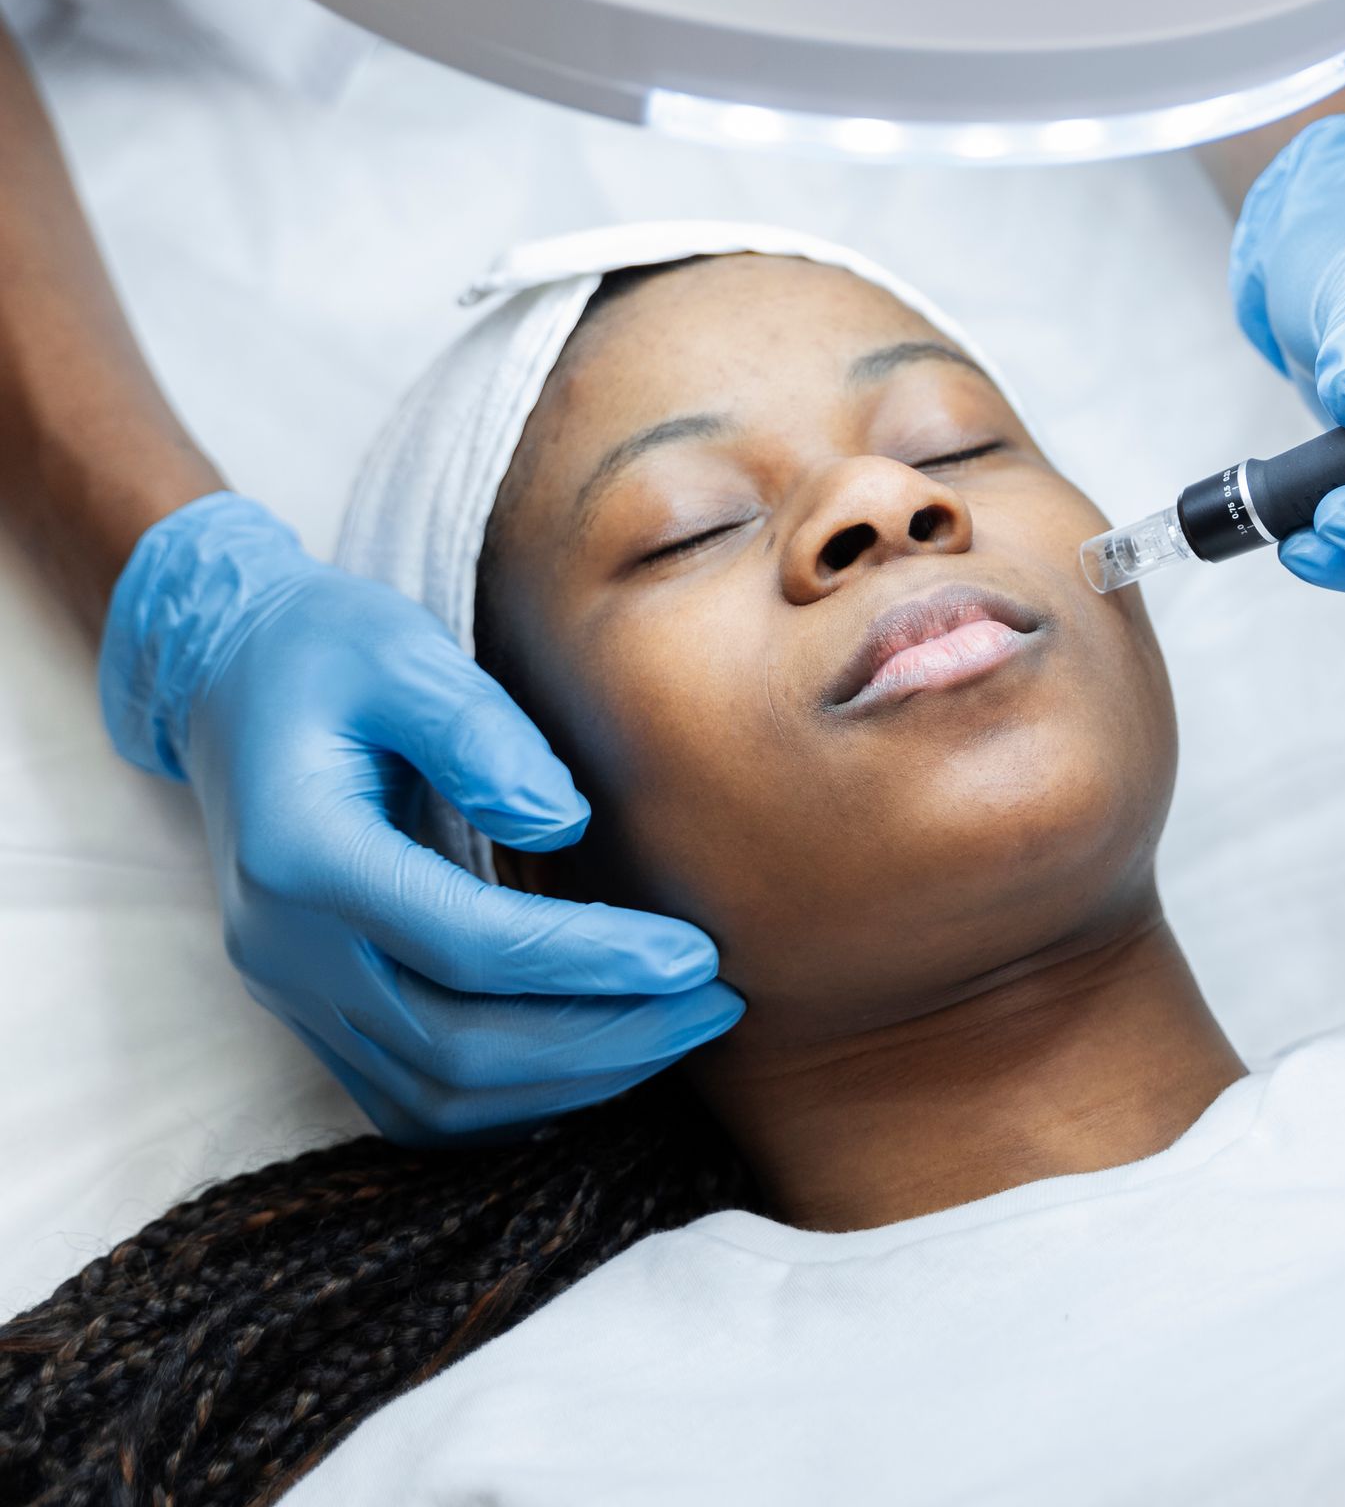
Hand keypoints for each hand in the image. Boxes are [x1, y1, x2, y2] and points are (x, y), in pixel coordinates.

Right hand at [100, 492, 740, 1139]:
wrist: (224, 676)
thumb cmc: (326, 649)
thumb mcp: (403, 652)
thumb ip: (481, 734)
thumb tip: (569, 826)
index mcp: (303, 855)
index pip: (468, 946)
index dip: (591, 961)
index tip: (696, 954)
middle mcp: (285, 947)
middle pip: (456, 1045)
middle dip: (602, 1039)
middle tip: (716, 1002)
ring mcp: (290, 990)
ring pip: (435, 1094)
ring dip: (566, 1080)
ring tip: (676, 1028)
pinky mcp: (310, 1006)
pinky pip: (409, 1096)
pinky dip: (506, 1099)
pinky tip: (592, 1061)